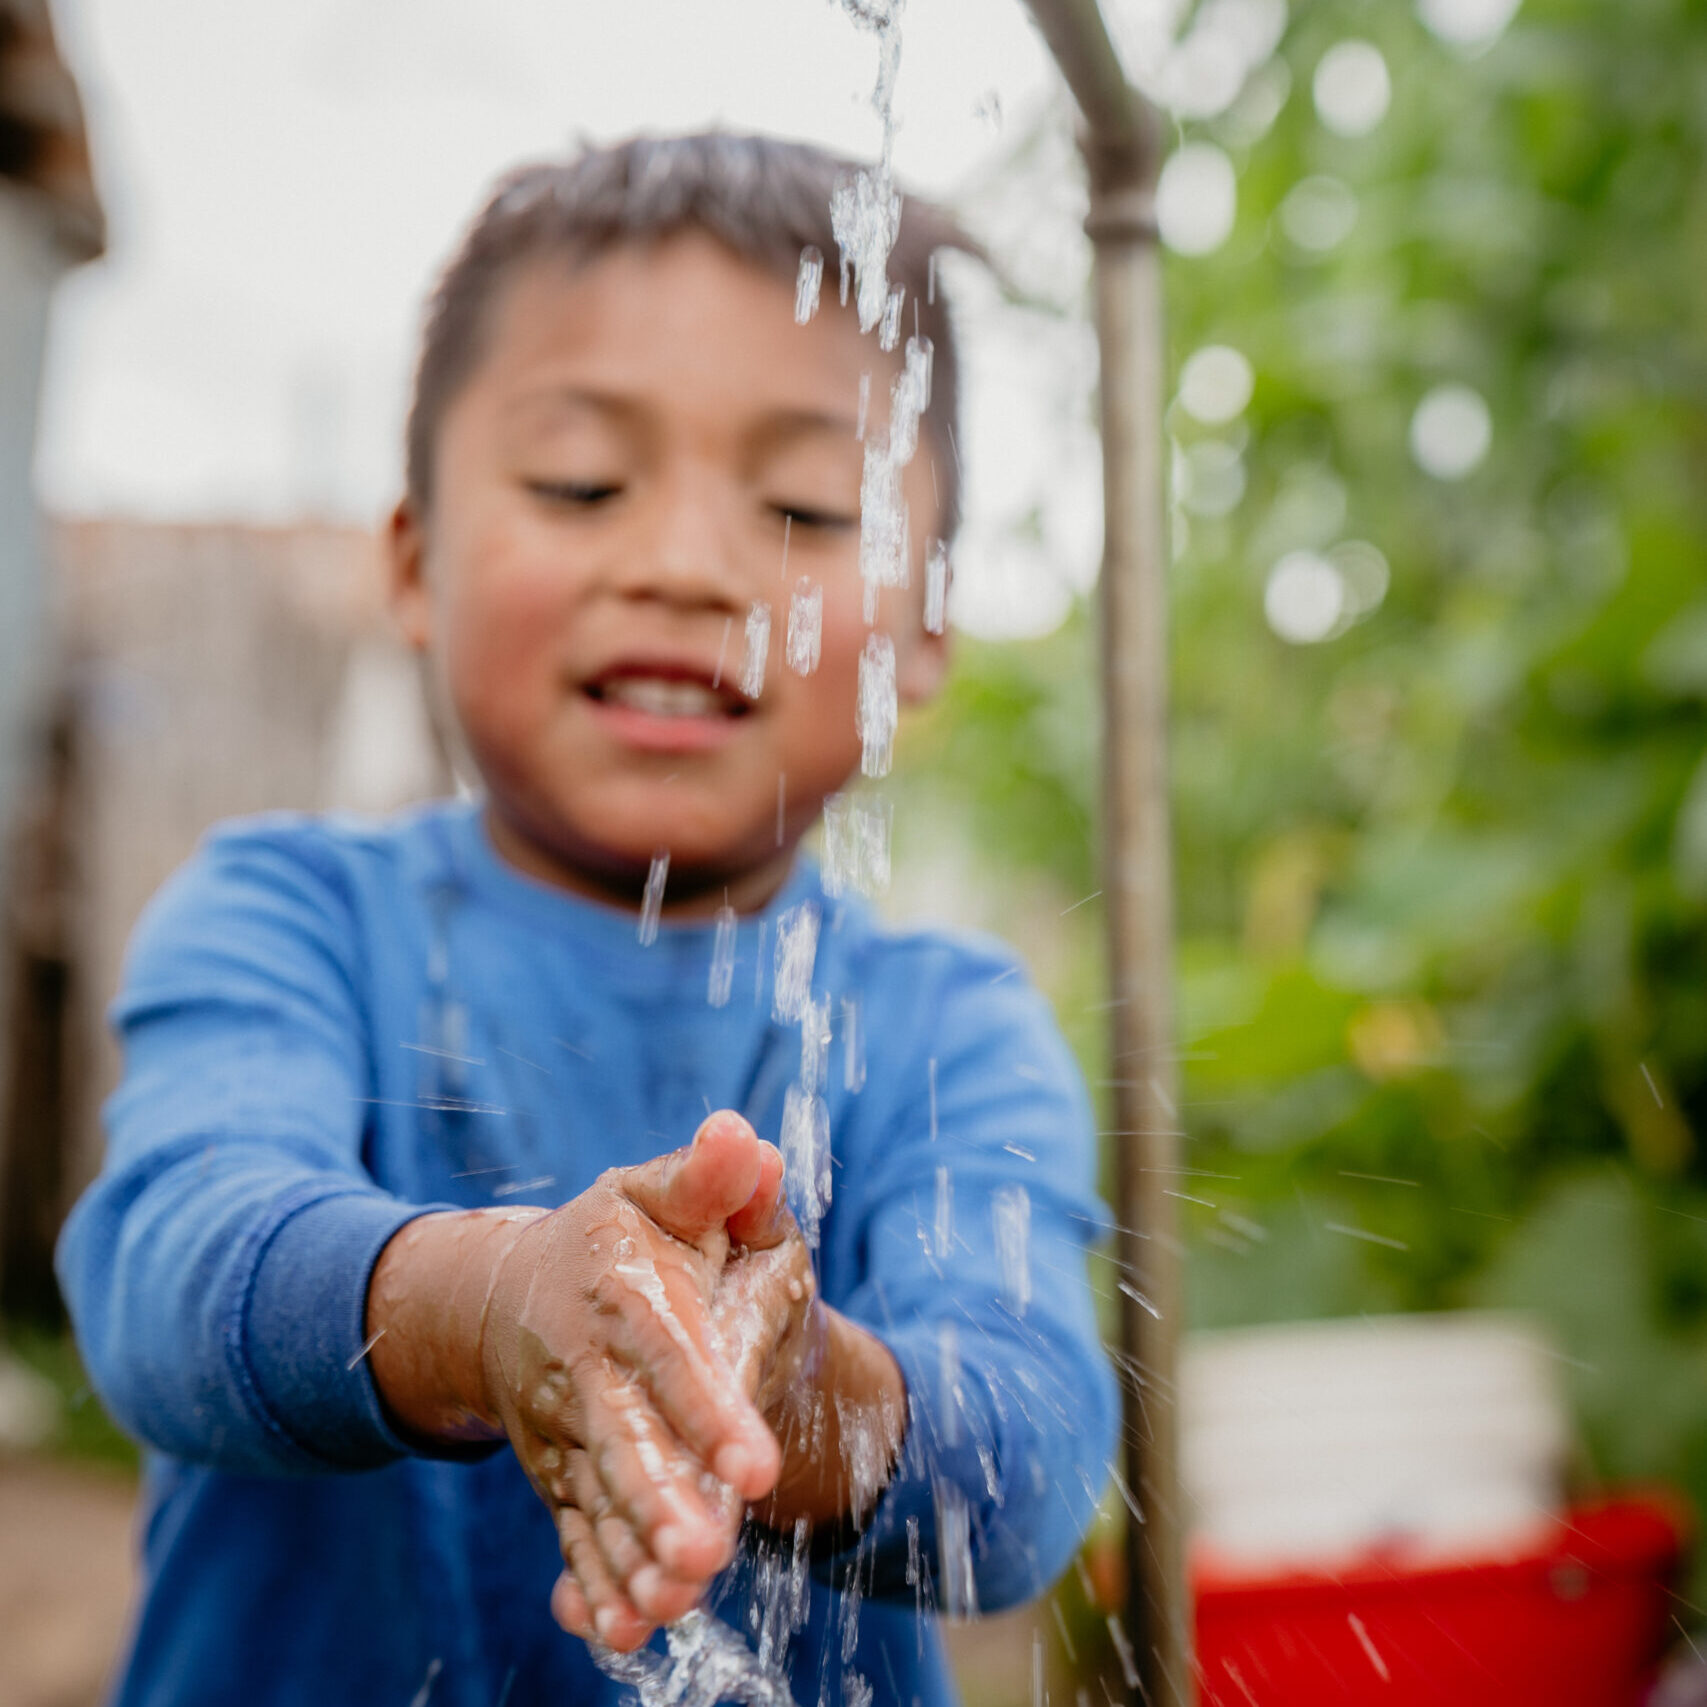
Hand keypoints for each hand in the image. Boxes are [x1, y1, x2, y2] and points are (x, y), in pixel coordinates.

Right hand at [367, 1111, 786, 1651]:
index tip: (752, 1461)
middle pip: (622, 1444)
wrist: (514, 1296)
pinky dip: (592, 1583)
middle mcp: (587, 1375)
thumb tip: (743, 1141)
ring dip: (630, 1558)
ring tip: (668, 1610)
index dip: (705, 1408)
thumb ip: (708, 1178)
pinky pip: (575, 1535)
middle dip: (659, 1501)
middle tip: (703, 1555)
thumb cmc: (617, 1238)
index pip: (667, 1355)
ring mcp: (569, 1436)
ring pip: (599, 1504)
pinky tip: (617, 1632)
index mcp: (624, 1298)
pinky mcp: (562, 1480)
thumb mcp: (659, 1193)